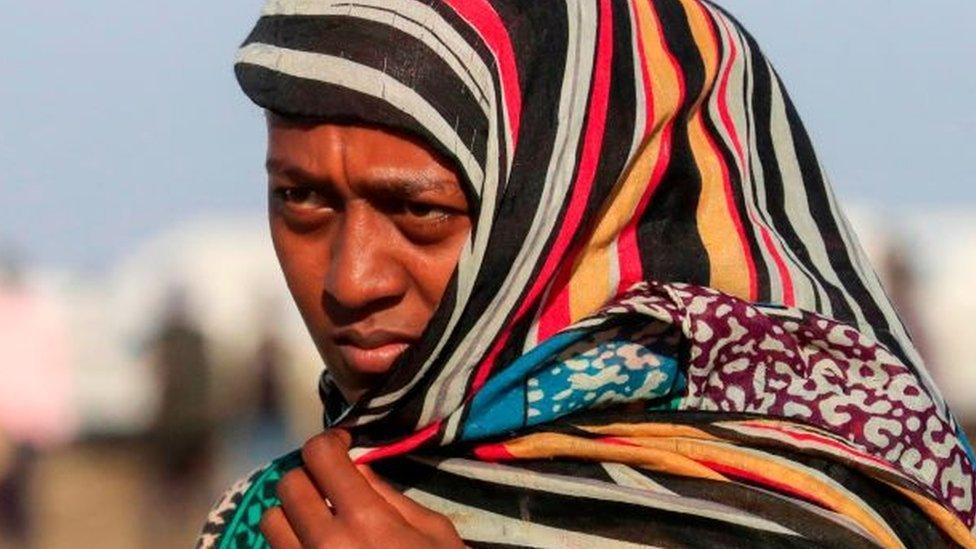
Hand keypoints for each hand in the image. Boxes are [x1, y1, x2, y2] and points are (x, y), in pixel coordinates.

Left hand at [260, 430, 463, 547]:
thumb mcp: (435, 534)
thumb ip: (392, 498)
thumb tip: (358, 469)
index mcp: (365, 520)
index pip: (320, 457)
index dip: (329, 442)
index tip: (343, 446)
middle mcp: (324, 543)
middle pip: (288, 486)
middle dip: (310, 478)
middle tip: (332, 486)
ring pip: (270, 522)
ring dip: (293, 515)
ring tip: (319, 522)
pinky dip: (292, 546)